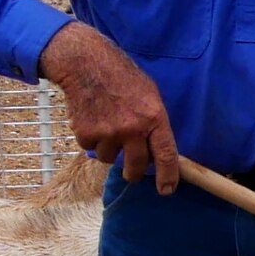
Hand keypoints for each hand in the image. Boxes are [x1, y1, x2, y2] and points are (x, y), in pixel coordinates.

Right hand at [38, 21, 179, 193]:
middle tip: (131, 171)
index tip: (166, 190)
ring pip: (110, 159)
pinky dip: (92, 140)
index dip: (167, 176)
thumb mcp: (150, 95)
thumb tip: (158, 152)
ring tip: (107, 126)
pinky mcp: (87, 134)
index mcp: (154, 117)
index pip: (166, 155)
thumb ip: (155, 123)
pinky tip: (93, 119)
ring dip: (109, 150)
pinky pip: (91, 149)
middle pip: (136, 166)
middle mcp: (133, 128)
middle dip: (134, 173)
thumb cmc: (122, 78)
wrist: (86, 64)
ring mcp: (108, 133)